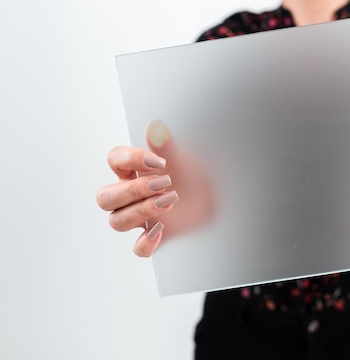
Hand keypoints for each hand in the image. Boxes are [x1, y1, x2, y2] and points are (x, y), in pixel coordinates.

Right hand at [96, 121, 212, 256]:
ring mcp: (140, 216)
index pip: (114, 160)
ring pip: (116, 221)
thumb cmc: (193, 171)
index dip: (130, 160)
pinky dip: (145, 243)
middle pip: (106, 197)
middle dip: (133, 190)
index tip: (158, 161)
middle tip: (163, 183)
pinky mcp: (155, 235)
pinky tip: (161, 231)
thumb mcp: (182, 157)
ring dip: (140, 211)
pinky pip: (138, 248)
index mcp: (133, 169)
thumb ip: (166, 146)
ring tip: (169, 200)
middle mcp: (131, 194)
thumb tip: (155, 128)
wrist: (218, 192)